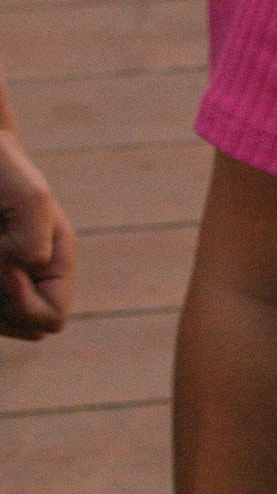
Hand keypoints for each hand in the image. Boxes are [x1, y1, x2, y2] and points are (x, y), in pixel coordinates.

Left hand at [0, 132, 73, 337]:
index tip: (4, 268)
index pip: (50, 318)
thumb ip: (32, 244)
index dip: (24, 305)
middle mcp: (29, 278)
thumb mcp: (30, 199)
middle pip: (20, 327)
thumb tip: (18, 273)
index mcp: (54, 262)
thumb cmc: (0, 167)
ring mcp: (2, 279)